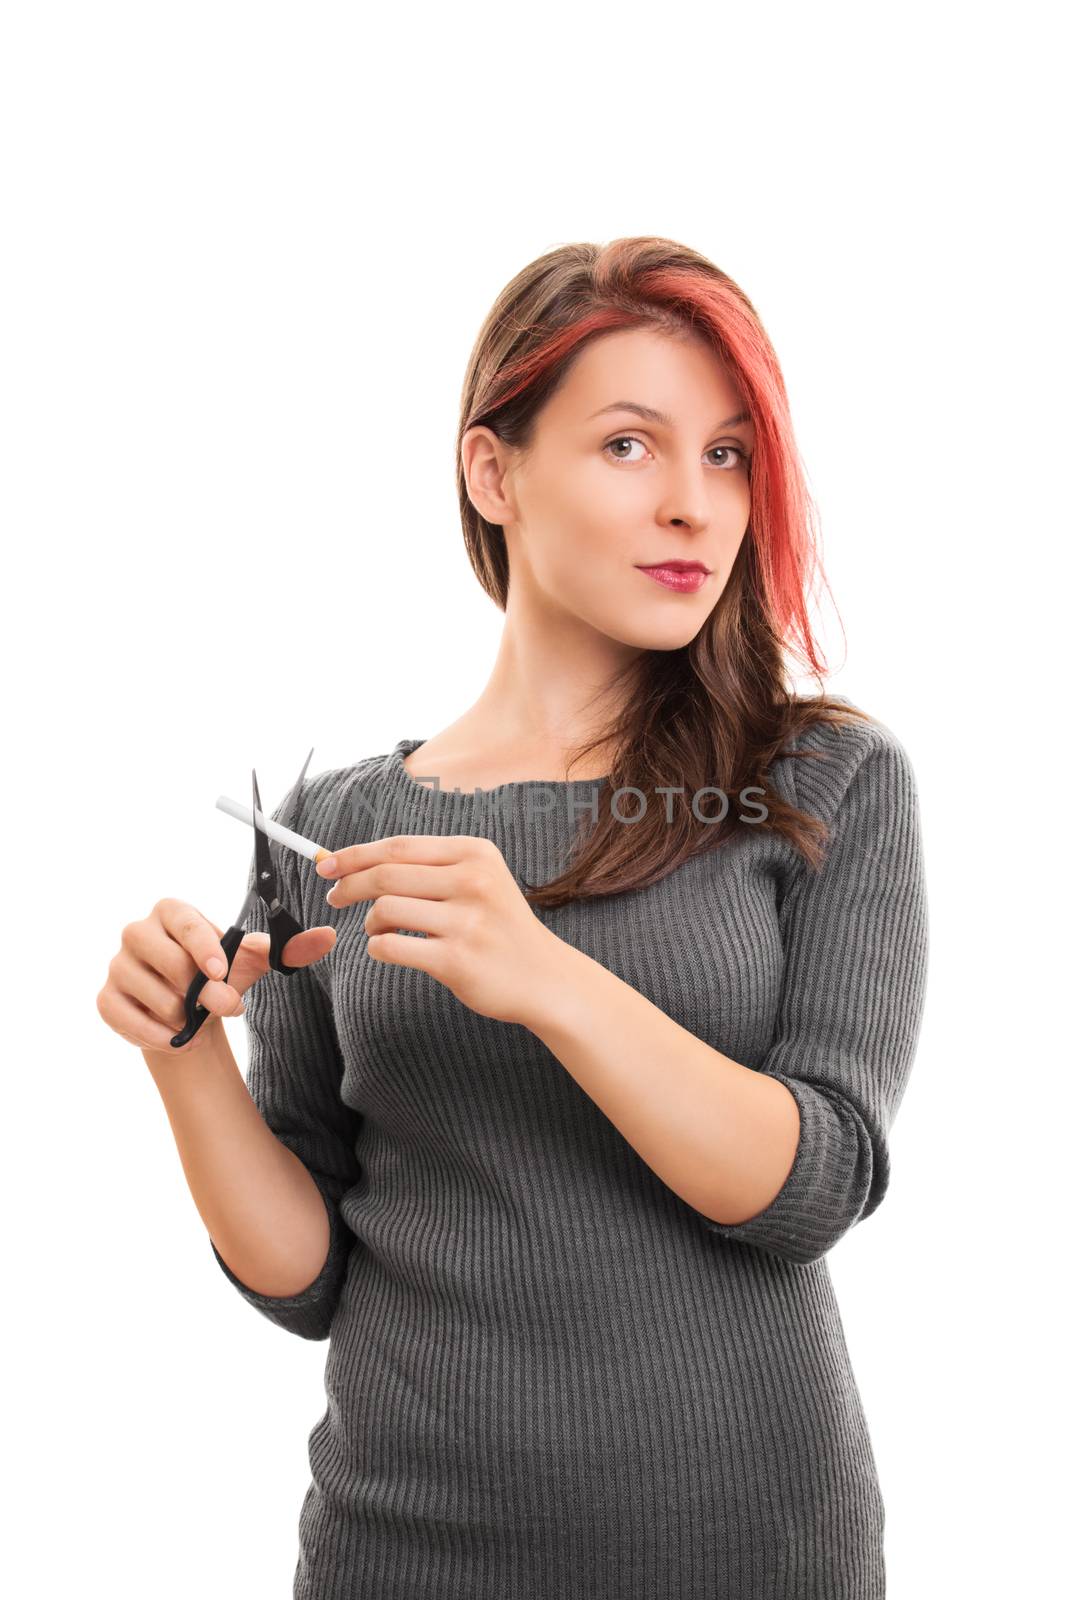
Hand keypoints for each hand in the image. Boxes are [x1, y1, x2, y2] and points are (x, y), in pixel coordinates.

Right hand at [97, 897, 337, 1055]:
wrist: (188, 1015)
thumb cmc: (218, 977)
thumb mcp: (252, 962)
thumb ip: (287, 949)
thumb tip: (328, 937)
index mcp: (172, 912)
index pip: (184, 920)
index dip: (203, 946)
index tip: (221, 971)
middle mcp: (137, 932)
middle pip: (169, 961)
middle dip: (203, 992)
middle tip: (225, 1006)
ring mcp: (117, 966)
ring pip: (154, 995)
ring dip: (184, 1016)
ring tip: (194, 1016)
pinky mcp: (106, 1000)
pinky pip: (129, 1020)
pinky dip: (158, 1036)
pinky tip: (175, 1037)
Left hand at [316, 834, 563, 1025]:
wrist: (544, 977)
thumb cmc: (500, 926)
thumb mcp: (480, 880)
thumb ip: (429, 867)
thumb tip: (356, 860)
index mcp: (475, 854)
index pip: (399, 846)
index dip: (355, 854)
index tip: (326, 863)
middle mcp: (473, 882)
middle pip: (385, 875)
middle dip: (349, 885)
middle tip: (334, 897)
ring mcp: (466, 922)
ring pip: (384, 911)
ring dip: (370, 922)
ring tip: (380, 930)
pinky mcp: (456, 961)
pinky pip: (390, 947)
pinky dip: (378, 948)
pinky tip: (389, 949)